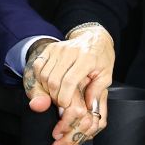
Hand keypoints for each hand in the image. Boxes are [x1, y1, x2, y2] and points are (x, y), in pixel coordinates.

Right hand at [23, 26, 114, 144]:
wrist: (94, 38)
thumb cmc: (101, 58)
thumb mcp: (106, 75)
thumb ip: (97, 91)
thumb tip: (88, 106)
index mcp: (86, 58)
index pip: (69, 81)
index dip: (64, 97)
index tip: (65, 105)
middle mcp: (70, 52)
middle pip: (54, 79)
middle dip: (55, 96)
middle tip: (61, 102)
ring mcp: (58, 49)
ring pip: (44, 74)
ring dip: (47, 88)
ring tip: (56, 93)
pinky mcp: (50, 48)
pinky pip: (38, 66)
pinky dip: (40, 78)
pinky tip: (49, 83)